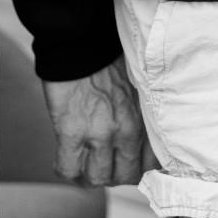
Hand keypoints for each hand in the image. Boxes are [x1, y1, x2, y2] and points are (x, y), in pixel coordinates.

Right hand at [41, 56, 159, 186]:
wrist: (84, 39)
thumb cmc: (111, 58)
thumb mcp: (139, 87)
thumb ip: (142, 113)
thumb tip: (142, 134)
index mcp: (145, 118)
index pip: (152, 164)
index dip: (138, 167)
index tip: (129, 163)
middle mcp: (126, 130)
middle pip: (125, 176)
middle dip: (114, 174)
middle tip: (104, 164)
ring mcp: (98, 134)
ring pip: (97, 178)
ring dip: (89, 175)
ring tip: (83, 164)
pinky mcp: (71, 132)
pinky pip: (68, 169)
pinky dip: (66, 169)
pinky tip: (66, 158)